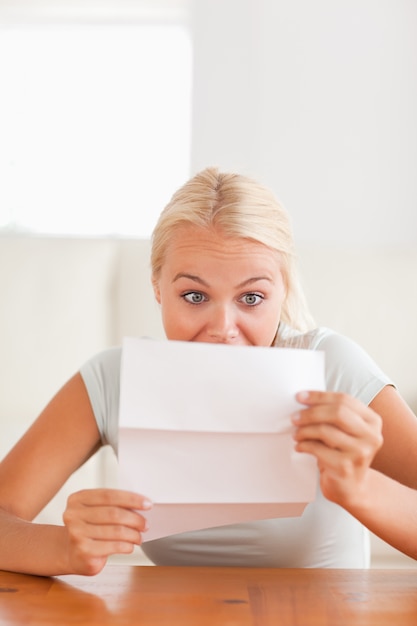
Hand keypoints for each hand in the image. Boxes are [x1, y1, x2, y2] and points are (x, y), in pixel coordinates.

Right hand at [62, 488, 151, 575]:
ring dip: (133, 534)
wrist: (72, 554)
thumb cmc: (89, 529)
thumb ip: (112, 505)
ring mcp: (77, 533)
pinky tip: (129, 546)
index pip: (109, 495)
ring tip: (139, 537)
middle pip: (113, 513)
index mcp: (78, 499)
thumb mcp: (96, 512)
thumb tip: (141, 505)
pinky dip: (126, 546)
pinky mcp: (83, 551)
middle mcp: (74, 514)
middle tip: (145, 524)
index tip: (147, 504)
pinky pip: (113, 546)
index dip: (131, 499)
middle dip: (135, 519)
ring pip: (116, 531)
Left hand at [291, 391, 382, 506]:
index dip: (319, 396)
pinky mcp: (345, 467)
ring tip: (296, 434)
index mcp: (372, 421)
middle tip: (294, 417)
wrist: (352, 488)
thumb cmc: (343, 454)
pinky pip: (318, 449)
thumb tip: (303, 400)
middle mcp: (371, 436)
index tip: (299, 397)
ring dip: (304, 430)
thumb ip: (333, 415)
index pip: (344, 400)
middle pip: (337, 412)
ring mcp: (360, 453)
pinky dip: (304, 445)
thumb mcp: (345, 431)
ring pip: (325, 430)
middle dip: (311, 412)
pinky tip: (300, 446)